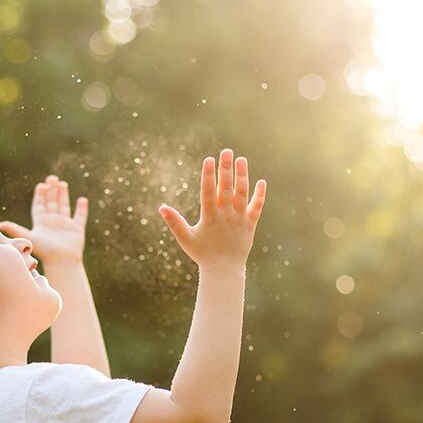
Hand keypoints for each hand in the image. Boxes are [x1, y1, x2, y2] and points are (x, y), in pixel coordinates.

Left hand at [0, 175, 88, 264]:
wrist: (62, 262)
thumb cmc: (45, 251)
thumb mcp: (29, 237)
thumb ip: (16, 229)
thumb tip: (0, 224)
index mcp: (41, 223)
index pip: (39, 206)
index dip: (40, 195)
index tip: (41, 185)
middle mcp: (52, 223)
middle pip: (51, 203)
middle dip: (51, 191)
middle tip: (52, 178)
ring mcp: (65, 226)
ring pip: (64, 206)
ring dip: (63, 195)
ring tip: (62, 183)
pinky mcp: (77, 229)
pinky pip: (80, 216)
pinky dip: (81, 208)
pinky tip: (81, 200)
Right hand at [158, 149, 266, 267]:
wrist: (224, 271)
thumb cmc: (203, 254)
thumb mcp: (186, 239)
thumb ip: (175, 222)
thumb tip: (161, 208)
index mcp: (210, 218)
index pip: (208, 192)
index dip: (208, 175)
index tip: (209, 159)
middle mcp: (226, 216)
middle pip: (226, 188)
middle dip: (226, 169)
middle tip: (226, 151)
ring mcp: (239, 220)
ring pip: (242, 194)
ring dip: (242, 176)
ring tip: (241, 159)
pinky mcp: (250, 225)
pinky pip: (256, 208)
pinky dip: (259, 195)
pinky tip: (261, 181)